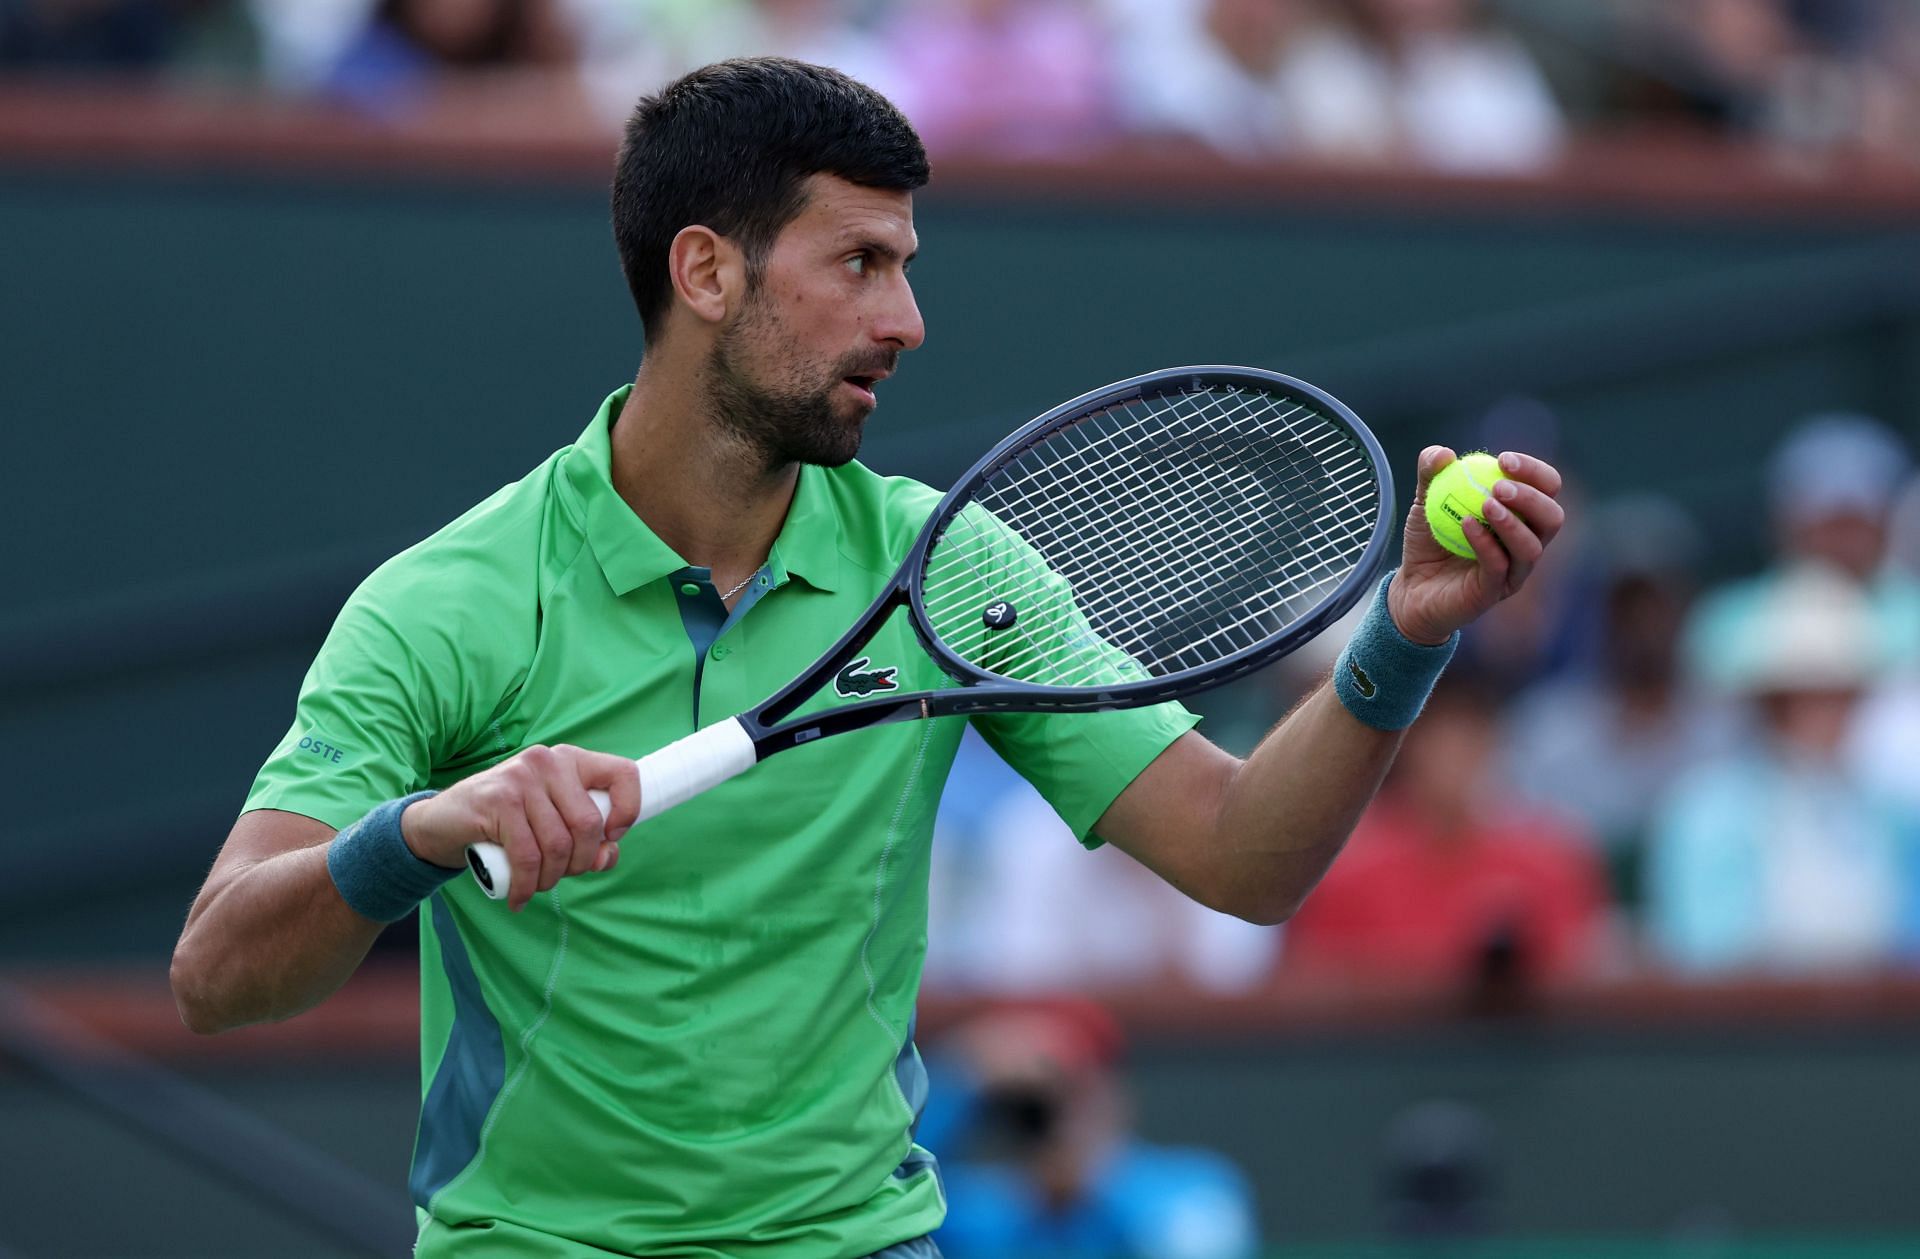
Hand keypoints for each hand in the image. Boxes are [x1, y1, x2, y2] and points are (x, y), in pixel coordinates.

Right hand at [401, 745, 641, 910]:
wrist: (441, 822)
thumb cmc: (505, 825)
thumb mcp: (550, 825)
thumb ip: (585, 840)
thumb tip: (606, 857)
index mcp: (571, 761)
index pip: (624, 774)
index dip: (628, 811)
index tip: (611, 838)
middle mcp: (549, 762)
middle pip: (588, 824)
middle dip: (580, 863)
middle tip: (560, 875)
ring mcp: (522, 778)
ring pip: (558, 844)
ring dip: (551, 879)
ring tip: (536, 886)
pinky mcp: (498, 800)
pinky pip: (527, 856)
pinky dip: (527, 886)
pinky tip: (519, 898)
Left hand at [1388, 446, 1565, 645]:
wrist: (1410, 587)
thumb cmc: (1429, 541)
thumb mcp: (1425, 500)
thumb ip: (1431, 474)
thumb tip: (1443, 453)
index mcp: (1522, 515)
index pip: (1547, 488)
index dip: (1533, 471)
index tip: (1504, 459)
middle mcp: (1526, 542)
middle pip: (1552, 517)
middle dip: (1531, 497)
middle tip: (1500, 486)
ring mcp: (1513, 570)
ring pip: (1533, 546)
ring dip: (1512, 522)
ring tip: (1486, 505)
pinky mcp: (1494, 591)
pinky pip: (1500, 566)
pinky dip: (1486, 543)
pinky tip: (1467, 526)